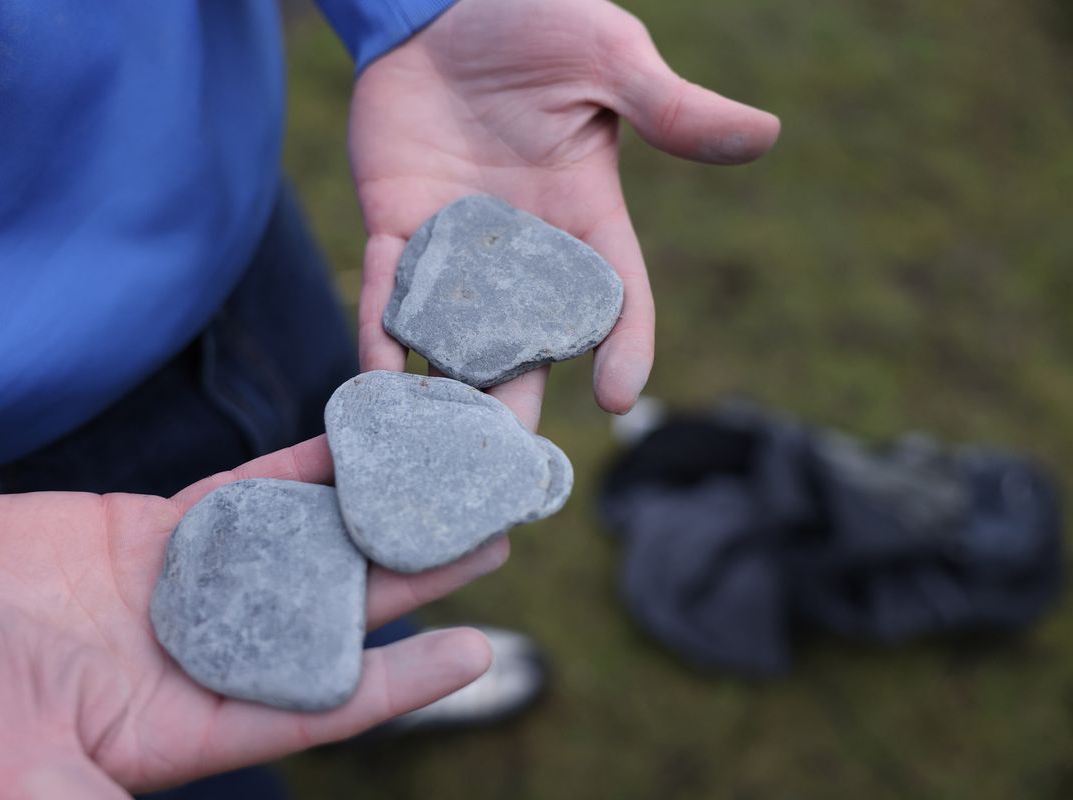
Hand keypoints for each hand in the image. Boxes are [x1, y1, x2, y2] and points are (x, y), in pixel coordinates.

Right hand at [0, 436, 505, 798]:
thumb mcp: (11, 782)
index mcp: (194, 721)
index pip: (325, 703)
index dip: (405, 682)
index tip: (482, 650)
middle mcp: (213, 651)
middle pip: (339, 611)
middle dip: (416, 578)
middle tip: (496, 537)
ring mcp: (196, 584)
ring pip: (308, 542)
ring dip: (377, 512)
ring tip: (451, 477)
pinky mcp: (166, 528)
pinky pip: (250, 490)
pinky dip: (302, 466)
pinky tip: (358, 440)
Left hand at [351, 0, 779, 427]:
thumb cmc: (534, 21)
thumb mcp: (608, 59)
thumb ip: (669, 108)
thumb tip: (767, 135)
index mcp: (585, 214)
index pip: (616, 295)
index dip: (625, 346)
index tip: (621, 399)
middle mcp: (523, 246)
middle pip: (530, 340)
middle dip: (523, 399)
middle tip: (513, 461)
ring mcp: (456, 244)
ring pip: (458, 334)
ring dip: (451, 388)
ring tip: (442, 447)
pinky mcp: (397, 226)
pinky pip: (388, 291)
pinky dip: (381, 333)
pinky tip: (376, 378)